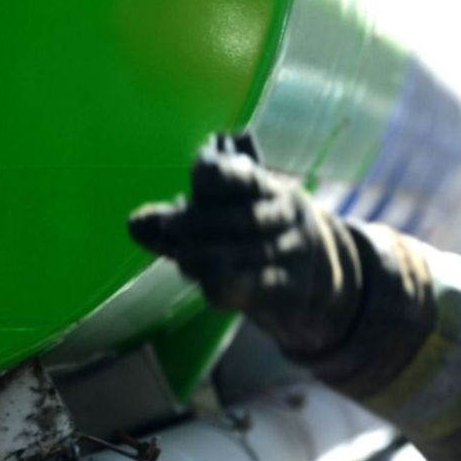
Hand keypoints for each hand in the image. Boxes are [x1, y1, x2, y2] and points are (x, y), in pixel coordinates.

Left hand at [128, 143, 362, 355]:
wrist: (326, 276)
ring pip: (248, 252)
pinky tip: (211, 287)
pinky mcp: (296, 286)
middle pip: (241, 216)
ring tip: (183, 259)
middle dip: (199, 223)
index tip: (198, 176)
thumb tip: (133, 225)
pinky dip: (232, 285)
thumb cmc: (262, 239)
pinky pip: (261, 285)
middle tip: (171, 229)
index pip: (242, 174)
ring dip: (206, 256)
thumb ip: (183, 222)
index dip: (218, 172)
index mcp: (266, 187)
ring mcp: (293, 251)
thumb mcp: (231, 220)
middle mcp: (284, 213)